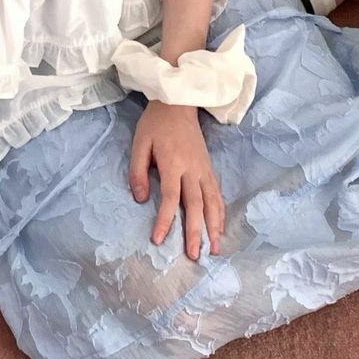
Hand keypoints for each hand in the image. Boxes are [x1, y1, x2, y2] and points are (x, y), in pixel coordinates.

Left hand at [128, 100, 223, 259]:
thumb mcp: (139, 143)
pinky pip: (217, 194)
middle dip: (195, 232)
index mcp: (173, 163)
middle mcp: (192, 169)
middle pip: (196, 205)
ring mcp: (204, 169)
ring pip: (212, 202)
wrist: (179, 103)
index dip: (164, 220)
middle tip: (194, 256)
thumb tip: (141, 198)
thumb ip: (138, 171)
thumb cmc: (156, 124)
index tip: (158, 240)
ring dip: (214, 226)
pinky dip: (220, 212)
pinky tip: (220, 228)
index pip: (171, 198)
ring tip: (214, 249)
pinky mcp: (209, 168)